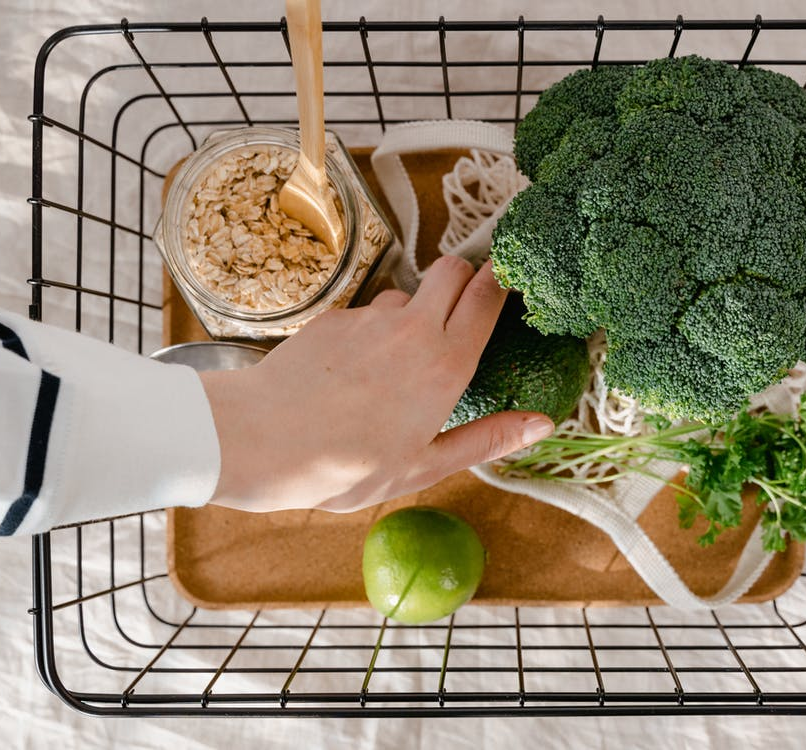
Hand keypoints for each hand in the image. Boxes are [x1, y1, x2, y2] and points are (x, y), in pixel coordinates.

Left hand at [199, 256, 555, 512]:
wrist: (263, 441)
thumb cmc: (345, 466)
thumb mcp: (424, 466)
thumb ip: (487, 439)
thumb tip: (542, 423)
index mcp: (445, 366)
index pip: (486, 296)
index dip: (502, 281)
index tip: (509, 282)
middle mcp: (411, 329)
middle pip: (451, 269)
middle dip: (463, 276)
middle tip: (462, 307)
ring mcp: (368, 319)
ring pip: (406, 294)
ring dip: (412, 312)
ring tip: (396, 362)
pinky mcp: (333, 318)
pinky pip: (366, 314)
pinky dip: (371, 333)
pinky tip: (352, 374)